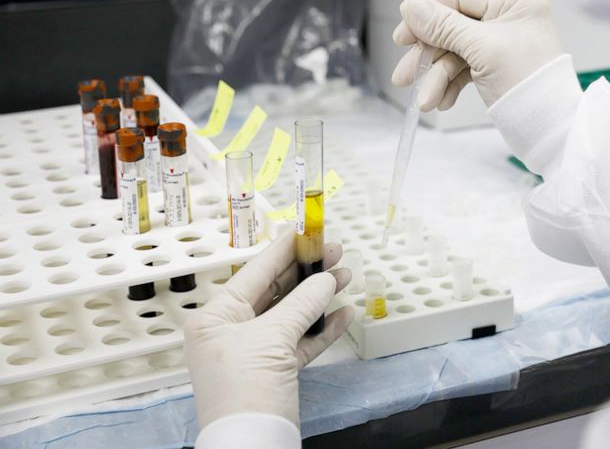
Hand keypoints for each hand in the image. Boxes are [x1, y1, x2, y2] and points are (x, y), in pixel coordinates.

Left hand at [184, 230, 353, 429]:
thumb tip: (326, 278)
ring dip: (319, 298)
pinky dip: (321, 328)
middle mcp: (230, 332)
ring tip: (346, 277)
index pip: (253, 273)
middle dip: (307, 272)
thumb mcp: (272, 339)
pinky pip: (300, 342)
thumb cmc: (244, 390)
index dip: (281, 250)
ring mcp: (254, 353)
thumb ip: (301, 304)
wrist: (251, 445)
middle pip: (274, 292)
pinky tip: (343, 314)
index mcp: (215, 318)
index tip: (304, 229)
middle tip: (335, 251)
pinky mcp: (275, 373)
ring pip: (291, 315)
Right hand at [392, 0, 563, 110]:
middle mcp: (509, 17)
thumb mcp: (482, 48)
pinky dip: (449, 85)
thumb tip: (409, 5)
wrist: (549, 128)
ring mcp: (501, 43)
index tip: (403, 38)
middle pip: (452, 27)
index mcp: (515, 1)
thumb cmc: (526, 82)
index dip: (428, 16)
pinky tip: (441, 102)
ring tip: (425, 101)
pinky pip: (464, 70)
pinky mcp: (496, 67)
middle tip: (403, 76)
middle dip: (428, 55)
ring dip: (435, 77)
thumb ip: (444, 26)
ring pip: (455, 52)